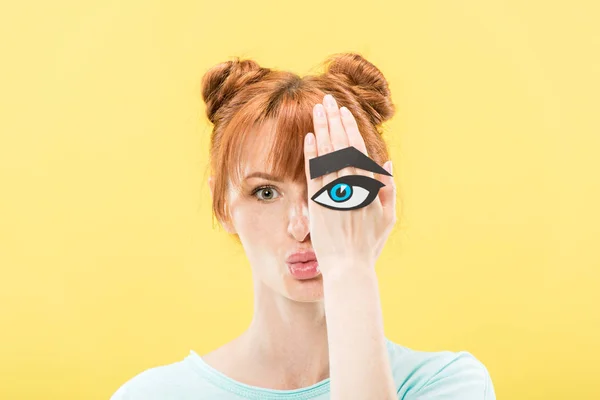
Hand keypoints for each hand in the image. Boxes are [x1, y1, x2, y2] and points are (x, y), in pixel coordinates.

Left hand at [303, 94, 396, 277]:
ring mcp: (332, 194)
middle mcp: (350, 187)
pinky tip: (309, 137)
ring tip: (317, 110)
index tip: (344, 112)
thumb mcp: (387, 218)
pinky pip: (313, 174)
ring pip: (326, 156)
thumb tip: (386, 163)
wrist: (348, 267)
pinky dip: (311, 154)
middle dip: (333, 121)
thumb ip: (388, 189)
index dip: (349, 128)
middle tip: (327, 100)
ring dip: (321, 130)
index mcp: (368, 188)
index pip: (357, 150)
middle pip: (340, 146)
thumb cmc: (369, 244)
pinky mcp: (317, 204)